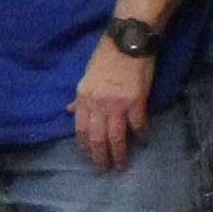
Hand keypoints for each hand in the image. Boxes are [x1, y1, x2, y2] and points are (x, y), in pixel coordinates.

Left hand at [73, 39, 153, 173]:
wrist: (128, 42)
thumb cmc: (106, 57)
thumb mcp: (86, 77)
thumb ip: (80, 98)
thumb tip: (69, 111)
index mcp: (83, 97)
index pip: (81, 129)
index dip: (85, 146)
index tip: (89, 157)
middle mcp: (97, 104)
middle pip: (97, 138)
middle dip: (100, 157)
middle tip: (105, 169)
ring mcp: (116, 104)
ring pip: (115, 137)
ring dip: (119, 154)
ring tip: (122, 165)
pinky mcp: (136, 102)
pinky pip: (137, 125)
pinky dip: (140, 135)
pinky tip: (143, 141)